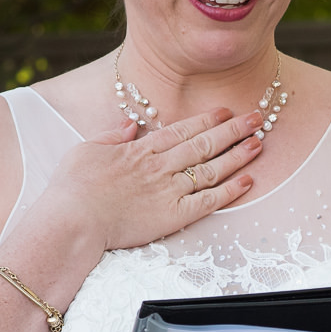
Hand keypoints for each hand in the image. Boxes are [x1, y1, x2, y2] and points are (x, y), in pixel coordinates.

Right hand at [36, 107, 263, 253]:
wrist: (72, 220)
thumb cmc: (71, 188)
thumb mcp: (85, 150)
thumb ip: (111, 136)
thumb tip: (129, 124)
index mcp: (140, 150)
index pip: (181, 130)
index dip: (206, 120)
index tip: (225, 111)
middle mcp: (160, 166)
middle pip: (204, 144)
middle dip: (232, 129)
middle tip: (256, 118)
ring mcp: (169, 190)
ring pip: (212, 169)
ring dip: (238, 155)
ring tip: (259, 144)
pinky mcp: (173, 216)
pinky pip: (208, 201)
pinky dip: (230, 191)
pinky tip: (248, 181)